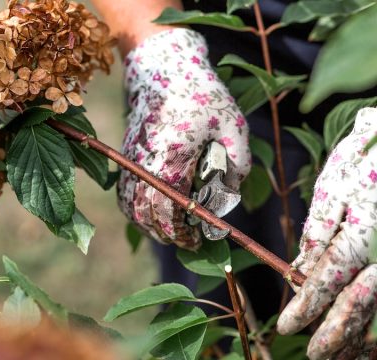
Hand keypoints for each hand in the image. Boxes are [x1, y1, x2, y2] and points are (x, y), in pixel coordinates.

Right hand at [117, 28, 250, 249]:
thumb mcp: (232, 124)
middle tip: (187, 241)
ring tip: (169, 233)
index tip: (198, 240)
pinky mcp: (126, 155)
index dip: (182, 231)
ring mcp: (132, 160)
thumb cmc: (201, 94)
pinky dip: (133, 210)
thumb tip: (230, 193)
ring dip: (148, 225)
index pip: (170, 208)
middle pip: (147, 213)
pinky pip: (122, 192)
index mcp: (173, 157)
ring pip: (130, 206)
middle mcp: (146, 163)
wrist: (162, 69)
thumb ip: (237, 162)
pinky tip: (148, 215)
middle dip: (167, 234)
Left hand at [277, 108, 376, 359]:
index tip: (287, 326)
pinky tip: (371, 340)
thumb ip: (321, 230)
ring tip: (341, 357)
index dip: (306, 306)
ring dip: (362, 338)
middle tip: (315, 355)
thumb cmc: (371, 158)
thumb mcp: (339, 184)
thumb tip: (301, 269)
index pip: (329, 279)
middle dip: (335, 334)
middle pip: (361, 304)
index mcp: (362, 231)